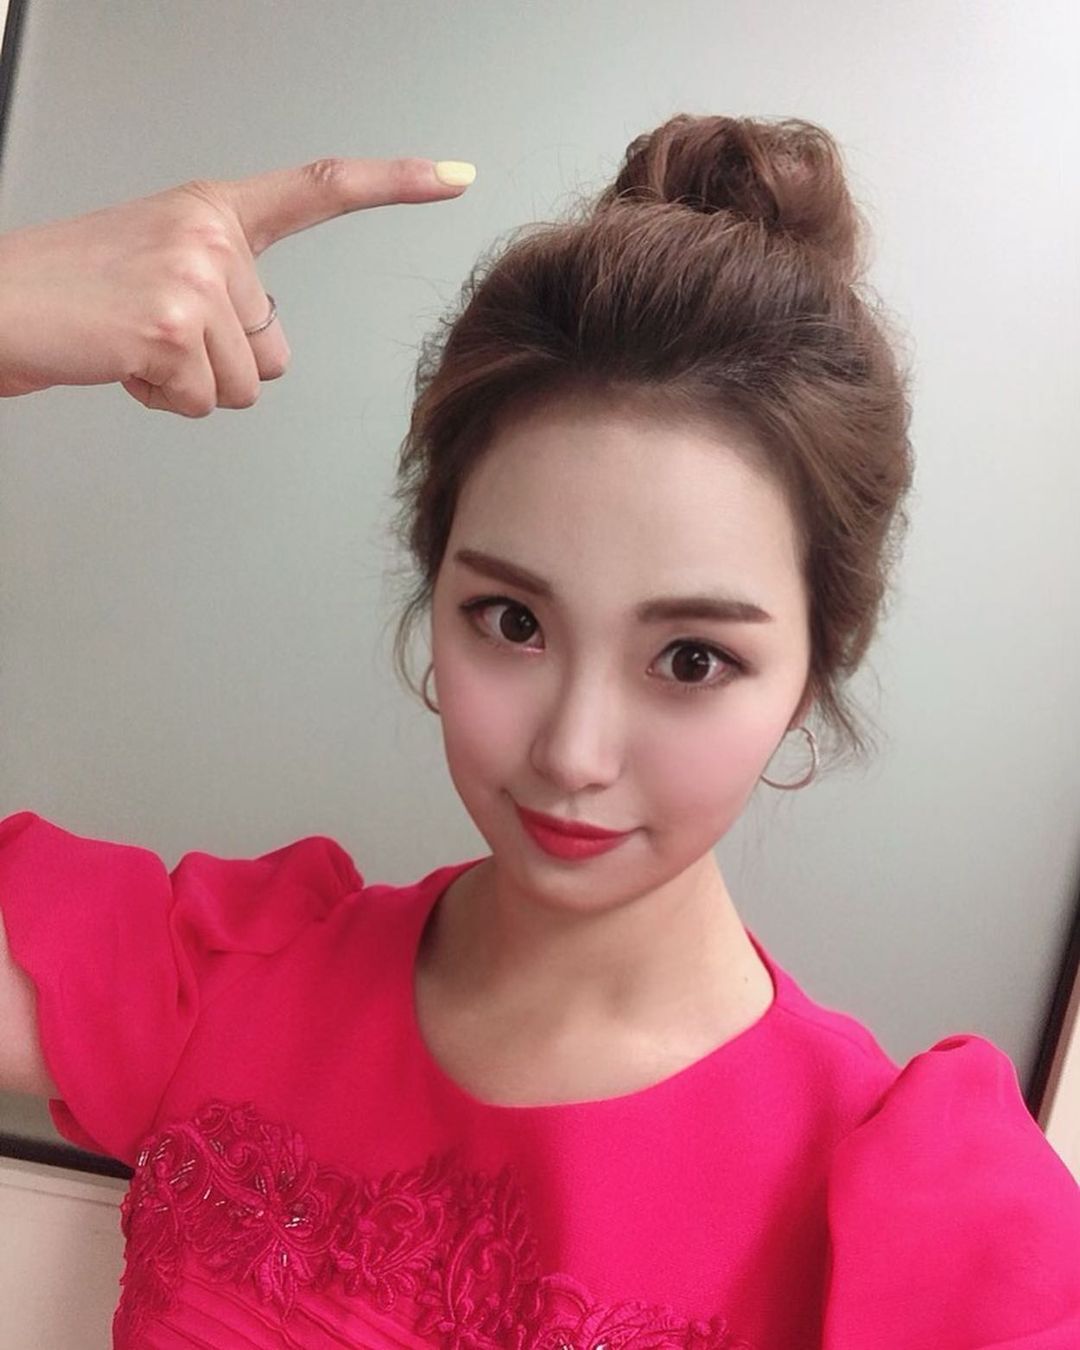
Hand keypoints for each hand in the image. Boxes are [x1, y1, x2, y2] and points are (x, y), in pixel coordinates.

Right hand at [0, 156, 473, 414]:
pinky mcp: (172, 327)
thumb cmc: (70, 293)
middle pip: (275, 346)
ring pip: (246, 384)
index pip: (319, 189)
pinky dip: (162, 399)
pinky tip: (120, 361)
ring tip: (129, 344)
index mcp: (211, 210)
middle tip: (148, 331)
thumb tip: (272, 356)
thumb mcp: (161, 273)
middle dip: (219, 361)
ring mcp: (194, 276)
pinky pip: (206, 402)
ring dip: (188, 385)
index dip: (394, 183)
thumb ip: (231, 298)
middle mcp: (210, 233)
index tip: (454, 176)